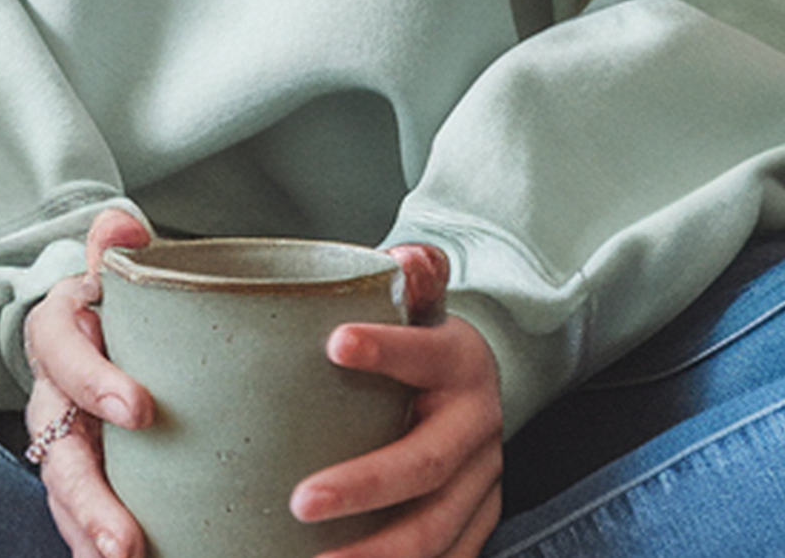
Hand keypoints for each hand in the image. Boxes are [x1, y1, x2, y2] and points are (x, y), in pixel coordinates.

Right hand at [22, 207, 155, 557]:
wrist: (103, 332)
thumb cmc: (119, 305)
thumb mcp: (116, 273)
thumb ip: (116, 248)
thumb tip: (123, 223)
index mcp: (58, 333)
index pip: (64, 354)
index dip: (95, 380)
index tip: (140, 410)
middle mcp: (51, 394)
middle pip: (57, 452)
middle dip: (89, 500)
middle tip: (126, 542)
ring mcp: (62, 442)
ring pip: (65, 495)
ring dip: (90, 535)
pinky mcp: (81, 476)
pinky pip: (80, 517)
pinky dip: (95, 544)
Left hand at [293, 244, 504, 557]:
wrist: (473, 390)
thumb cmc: (424, 344)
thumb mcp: (421, 305)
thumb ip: (412, 278)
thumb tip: (401, 257)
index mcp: (461, 362)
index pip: (427, 353)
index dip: (386, 349)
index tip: (334, 342)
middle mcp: (479, 427)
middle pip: (428, 463)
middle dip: (366, 486)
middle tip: (302, 500)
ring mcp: (482, 482)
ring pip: (436, 529)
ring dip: (378, 552)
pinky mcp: (476, 523)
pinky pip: (447, 557)